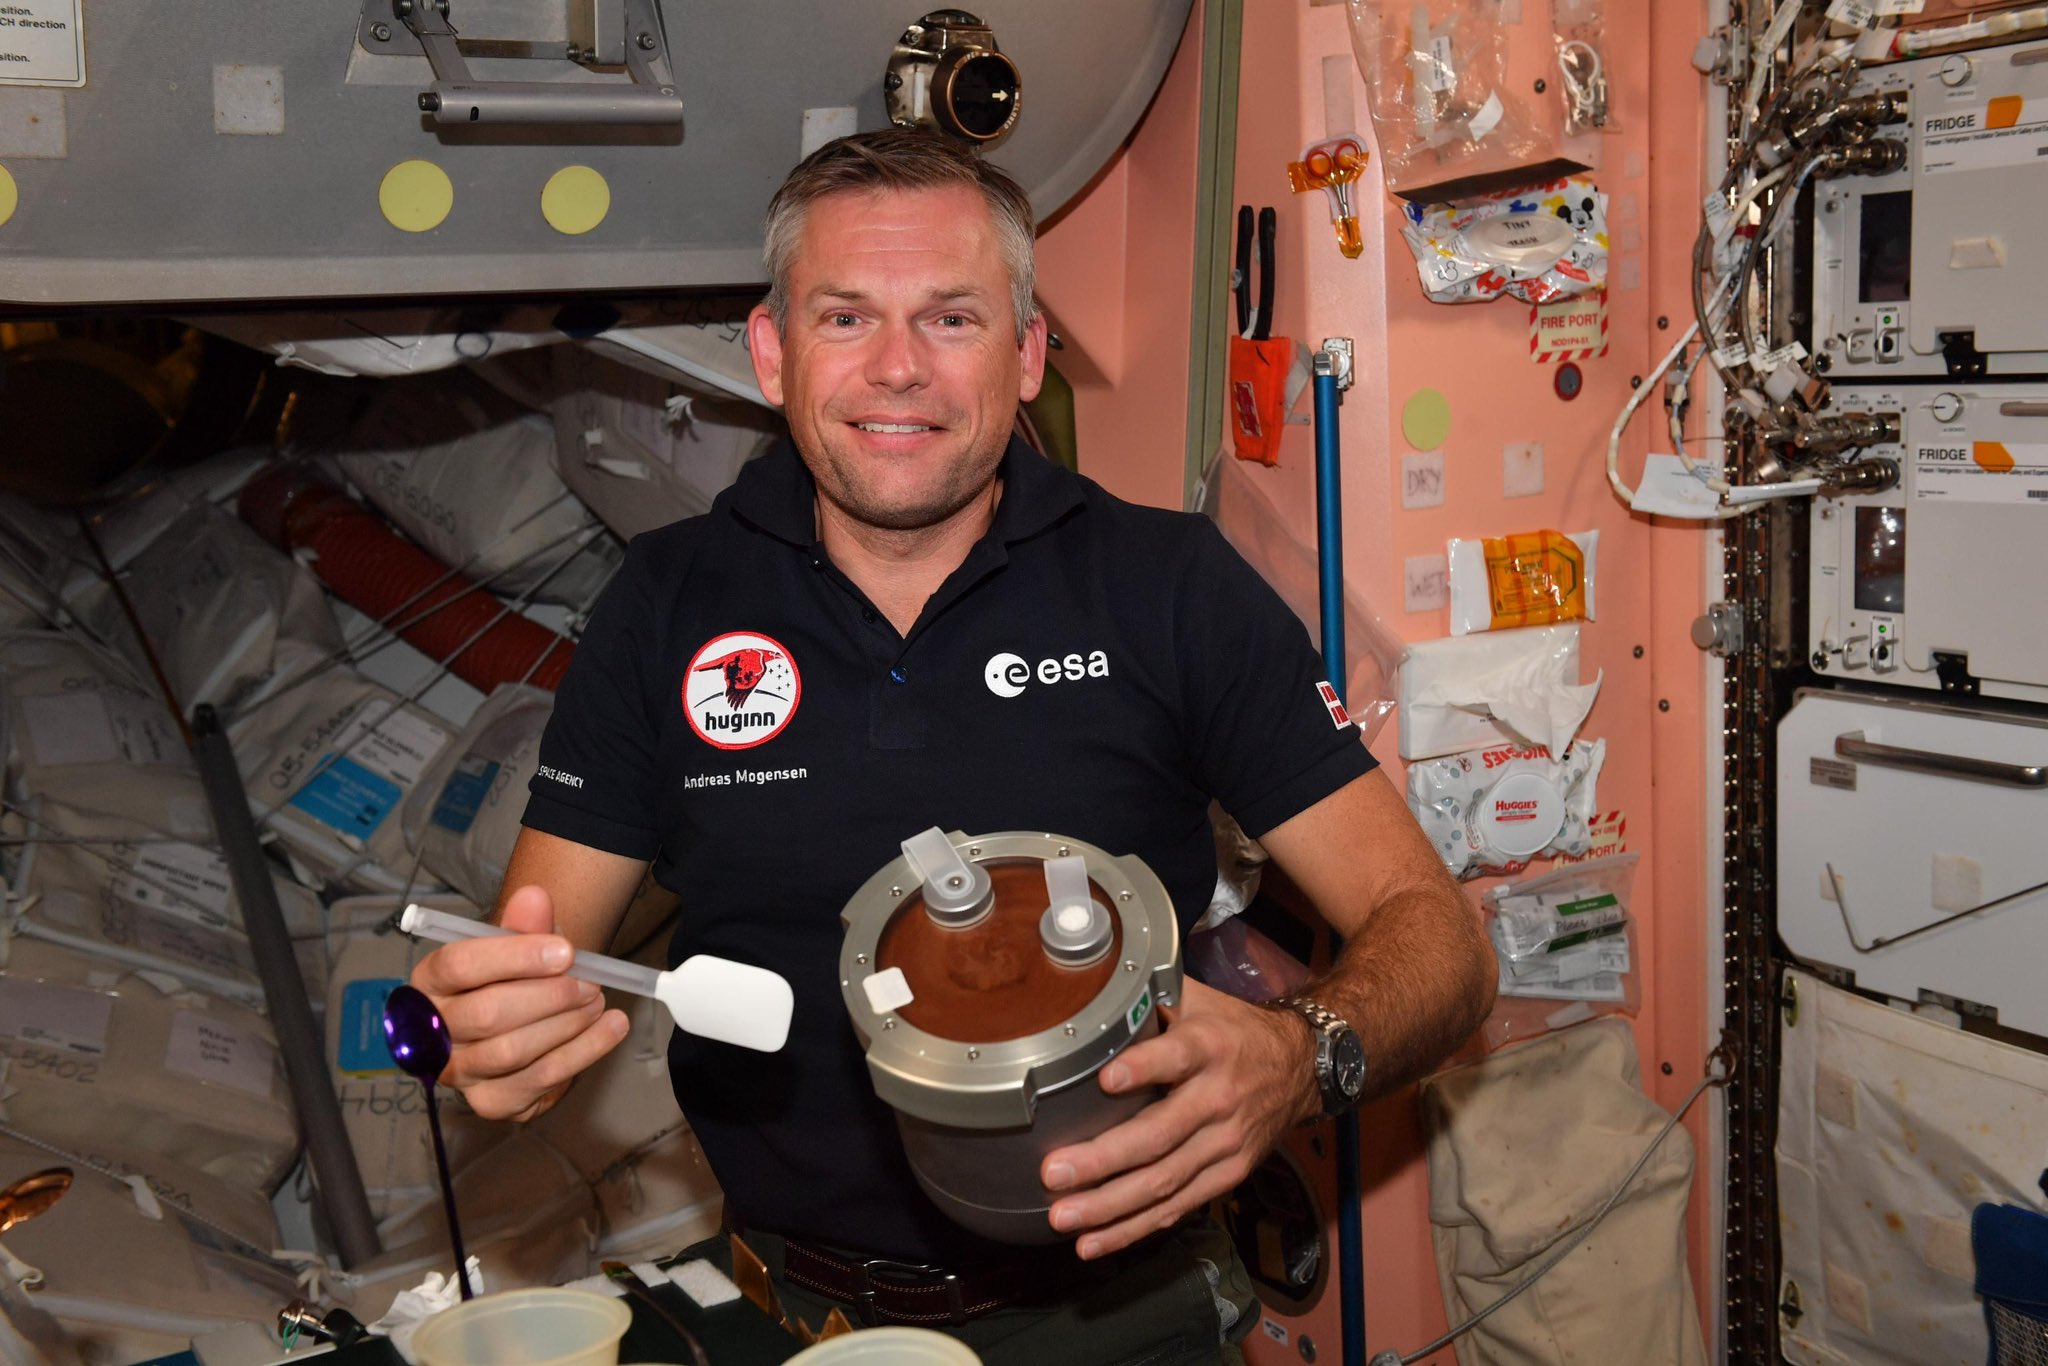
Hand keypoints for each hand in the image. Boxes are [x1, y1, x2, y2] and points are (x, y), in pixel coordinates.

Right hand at [408, 885, 629, 1121]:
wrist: (524, 1020)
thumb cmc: (513, 977)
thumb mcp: (519, 943)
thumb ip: (524, 922)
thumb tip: (534, 897)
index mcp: (429, 982)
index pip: (458, 966)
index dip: (515, 957)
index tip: (566, 951)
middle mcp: (431, 1033)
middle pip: (486, 1014)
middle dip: (549, 996)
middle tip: (590, 982)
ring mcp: (459, 1072)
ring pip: (512, 1051)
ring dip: (567, 1023)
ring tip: (598, 1001)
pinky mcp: (491, 1102)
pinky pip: (539, 1079)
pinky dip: (584, 1051)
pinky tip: (611, 1028)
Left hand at [1039, 978, 1316, 1258]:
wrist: (1300, 1068)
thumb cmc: (1234, 1029)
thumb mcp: (1200, 1000)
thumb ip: (1149, 996)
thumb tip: (1088, 986)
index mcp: (1210, 1047)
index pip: (1177, 1057)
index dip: (1144, 1068)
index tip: (1106, 1079)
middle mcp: (1218, 1098)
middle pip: (1159, 1135)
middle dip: (1103, 1159)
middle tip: (1054, 1172)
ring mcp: (1224, 1144)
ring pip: (1163, 1182)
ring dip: (1110, 1205)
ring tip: (1063, 1216)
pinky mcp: (1226, 1175)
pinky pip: (1176, 1207)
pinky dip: (1134, 1228)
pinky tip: (1094, 1241)